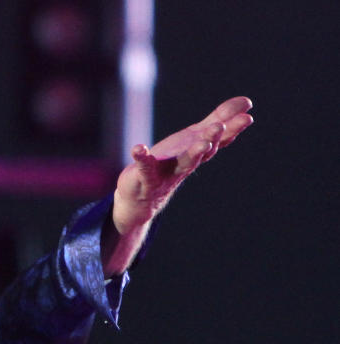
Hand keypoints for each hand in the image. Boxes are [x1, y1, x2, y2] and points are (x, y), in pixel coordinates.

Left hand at [112, 96, 253, 235]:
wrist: (139, 199)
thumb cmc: (169, 164)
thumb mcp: (193, 139)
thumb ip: (217, 120)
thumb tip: (247, 102)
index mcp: (197, 152)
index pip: (219, 141)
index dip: (233, 129)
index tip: (248, 116)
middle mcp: (185, 164)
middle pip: (202, 152)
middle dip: (212, 140)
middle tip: (220, 127)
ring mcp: (166, 174)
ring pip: (183, 164)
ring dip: (193, 153)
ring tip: (201, 142)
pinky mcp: (145, 180)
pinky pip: (144, 169)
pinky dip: (142, 159)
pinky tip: (138, 148)